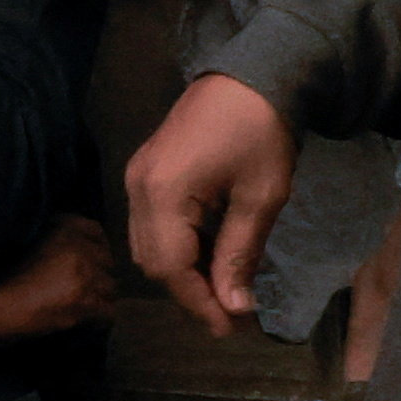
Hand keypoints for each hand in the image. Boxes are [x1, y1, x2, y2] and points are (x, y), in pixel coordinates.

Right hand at [0, 213, 123, 345]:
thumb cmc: (3, 273)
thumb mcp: (27, 241)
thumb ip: (52, 235)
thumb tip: (68, 241)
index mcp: (65, 229)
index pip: (94, 230)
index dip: (93, 242)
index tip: (88, 252)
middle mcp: (82, 251)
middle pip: (107, 260)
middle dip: (98, 269)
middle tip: (84, 279)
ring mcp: (87, 279)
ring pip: (110, 286)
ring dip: (99, 292)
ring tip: (85, 298)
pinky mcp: (86, 305)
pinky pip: (107, 311)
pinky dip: (99, 314)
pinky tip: (86, 316)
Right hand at [126, 72, 298, 336]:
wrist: (255, 73)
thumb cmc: (263, 131)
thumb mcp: (261, 196)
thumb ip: (241, 253)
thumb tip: (236, 307)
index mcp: (162, 193)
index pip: (170, 267)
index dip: (199, 302)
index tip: (232, 327)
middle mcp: (137, 188)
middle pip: (152, 260)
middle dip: (189, 292)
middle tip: (231, 312)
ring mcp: (136, 177)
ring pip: (148, 245)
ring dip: (182, 271)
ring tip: (224, 286)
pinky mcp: (145, 171)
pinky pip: (152, 224)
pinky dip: (178, 247)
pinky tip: (210, 253)